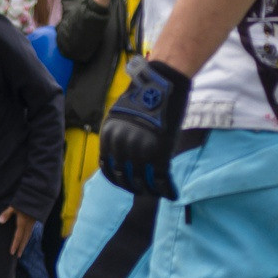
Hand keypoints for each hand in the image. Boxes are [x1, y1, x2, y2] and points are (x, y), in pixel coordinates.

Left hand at [1, 205, 36, 257]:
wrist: (38, 197)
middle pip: (24, 239)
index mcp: (23, 223)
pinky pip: (30, 231)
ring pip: (28, 236)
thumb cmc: (24, 201)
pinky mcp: (33, 220)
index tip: (12, 253)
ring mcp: (32, 223)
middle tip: (18, 256)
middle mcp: (28, 225)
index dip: (15, 245)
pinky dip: (27, 237)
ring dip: (24, 243)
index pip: (18, 236)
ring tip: (21, 250)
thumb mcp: (14, 206)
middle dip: (21, 247)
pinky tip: (25, 238)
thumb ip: (6, 214)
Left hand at [99, 57, 190, 198]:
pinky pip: (160, 179)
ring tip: (156, 193)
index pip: (107, 167)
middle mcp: (121, 144)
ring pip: (142, 181)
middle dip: (133, 187)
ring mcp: (140, 149)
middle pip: (124, 177)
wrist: (161, 83)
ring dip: (150, 191)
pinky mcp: (160, 151)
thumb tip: (122, 154)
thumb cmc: (144, 96)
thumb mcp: (120, 115)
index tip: (124, 183)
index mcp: (108, 135)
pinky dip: (166, 190)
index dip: (116, 179)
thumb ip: (119, 135)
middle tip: (142, 191)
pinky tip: (171, 194)